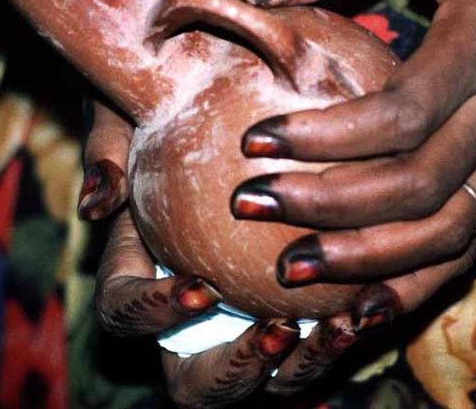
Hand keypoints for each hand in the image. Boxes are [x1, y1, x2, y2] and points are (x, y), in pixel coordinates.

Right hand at [80, 100, 388, 404]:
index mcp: (137, 271)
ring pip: (265, 376)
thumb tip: (97, 202)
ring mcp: (242, 319)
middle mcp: (188, 313)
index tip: (202, 288)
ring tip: (343, 324)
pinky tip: (377, 298)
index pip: (122, 312)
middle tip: (279, 329)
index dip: (153, 313)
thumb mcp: (129, 112)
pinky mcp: (297, 310)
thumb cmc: (165, 104)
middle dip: (235, 372)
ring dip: (303, 364)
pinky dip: (343, 333)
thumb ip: (109, 150)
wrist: (222, 96)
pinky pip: (315, 344)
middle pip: (192, 379)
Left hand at [231, 0, 475, 296]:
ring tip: (289, 271)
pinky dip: (412, 285)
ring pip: (443, 234)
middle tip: (249, 203)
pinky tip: (356, 305)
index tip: (256, 138)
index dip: (328, 137)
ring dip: (365, 261)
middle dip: (327, 206)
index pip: (405, 113)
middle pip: (417, 186)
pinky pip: (463, 246)